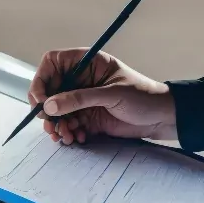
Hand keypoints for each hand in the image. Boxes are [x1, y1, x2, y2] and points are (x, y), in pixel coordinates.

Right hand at [28, 49, 176, 144]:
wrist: (162, 117)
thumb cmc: (143, 96)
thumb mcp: (111, 94)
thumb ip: (79, 99)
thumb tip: (49, 105)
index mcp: (86, 63)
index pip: (52, 64)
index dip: (42, 80)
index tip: (41, 100)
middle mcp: (80, 79)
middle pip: (49, 89)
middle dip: (47, 109)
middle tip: (51, 125)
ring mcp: (83, 99)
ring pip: (56, 110)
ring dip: (57, 125)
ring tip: (66, 137)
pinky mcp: (87, 117)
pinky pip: (68, 124)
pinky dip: (69, 133)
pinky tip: (78, 139)